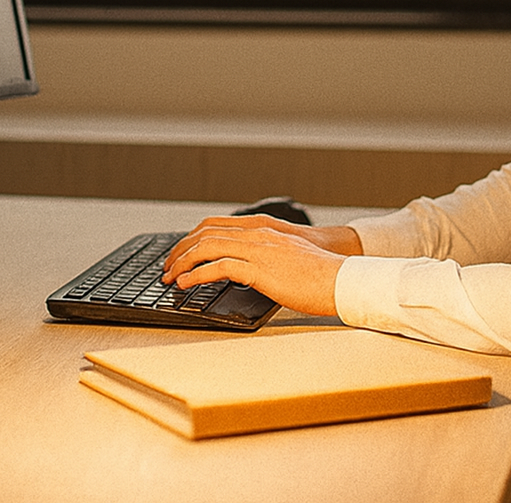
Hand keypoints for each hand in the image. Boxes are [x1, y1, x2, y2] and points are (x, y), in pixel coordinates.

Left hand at [162, 215, 361, 316]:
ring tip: (170, 277)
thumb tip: (246, 270)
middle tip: (167, 266)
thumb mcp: (288, 258)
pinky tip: (186, 285)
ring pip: (207, 247)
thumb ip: (265, 257)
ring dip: (183, 262)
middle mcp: (258, 234)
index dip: (192, 237)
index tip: (180, 252)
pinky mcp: (260, 269)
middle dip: (180, 249)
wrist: (343, 280)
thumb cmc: (321, 274)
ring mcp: (258, 250)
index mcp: (263, 230)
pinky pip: (219, 267)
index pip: (216, 225)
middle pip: (205, 233)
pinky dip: (197, 275)